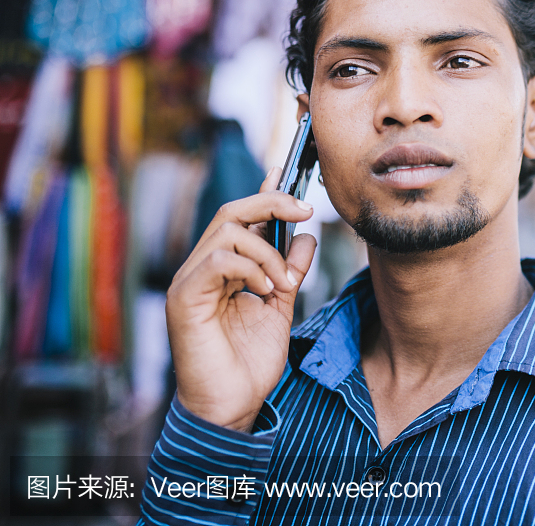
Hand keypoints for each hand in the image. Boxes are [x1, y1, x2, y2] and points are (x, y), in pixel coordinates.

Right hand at [166, 167, 316, 431]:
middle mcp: (203, 267)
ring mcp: (190, 280)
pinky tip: (264, 290)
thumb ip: (290, 271)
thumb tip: (306, 236)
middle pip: (232, 212)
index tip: (291, 172)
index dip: (266, 192)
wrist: (232, 405)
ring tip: (283, 283)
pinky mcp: (184, 297)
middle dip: (272, 203)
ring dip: (267, 250)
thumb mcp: (280, 307)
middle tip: (306, 211)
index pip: (243, 218)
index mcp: (226, 268)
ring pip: (227, 231)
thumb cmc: (250, 361)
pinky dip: (248, 267)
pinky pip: (216, 258)